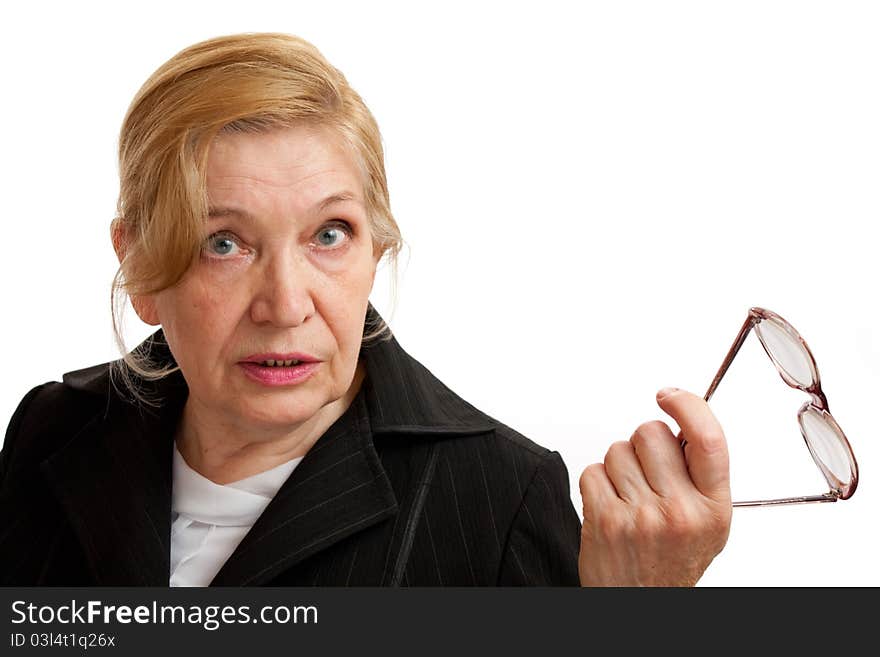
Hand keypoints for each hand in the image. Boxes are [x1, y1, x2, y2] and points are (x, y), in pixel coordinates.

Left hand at [578, 387, 731, 585]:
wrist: (640, 602)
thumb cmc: (670, 561)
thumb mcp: (708, 521)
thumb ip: (700, 473)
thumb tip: (681, 420)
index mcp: (714, 507)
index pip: (708, 438)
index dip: (688, 405)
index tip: (670, 396)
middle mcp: (680, 511)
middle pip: (651, 433)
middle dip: (644, 444)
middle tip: (647, 473)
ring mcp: (641, 515)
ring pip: (618, 450)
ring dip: (618, 466)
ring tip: (629, 497)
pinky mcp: (605, 519)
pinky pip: (592, 471)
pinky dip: (597, 483)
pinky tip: (611, 506)